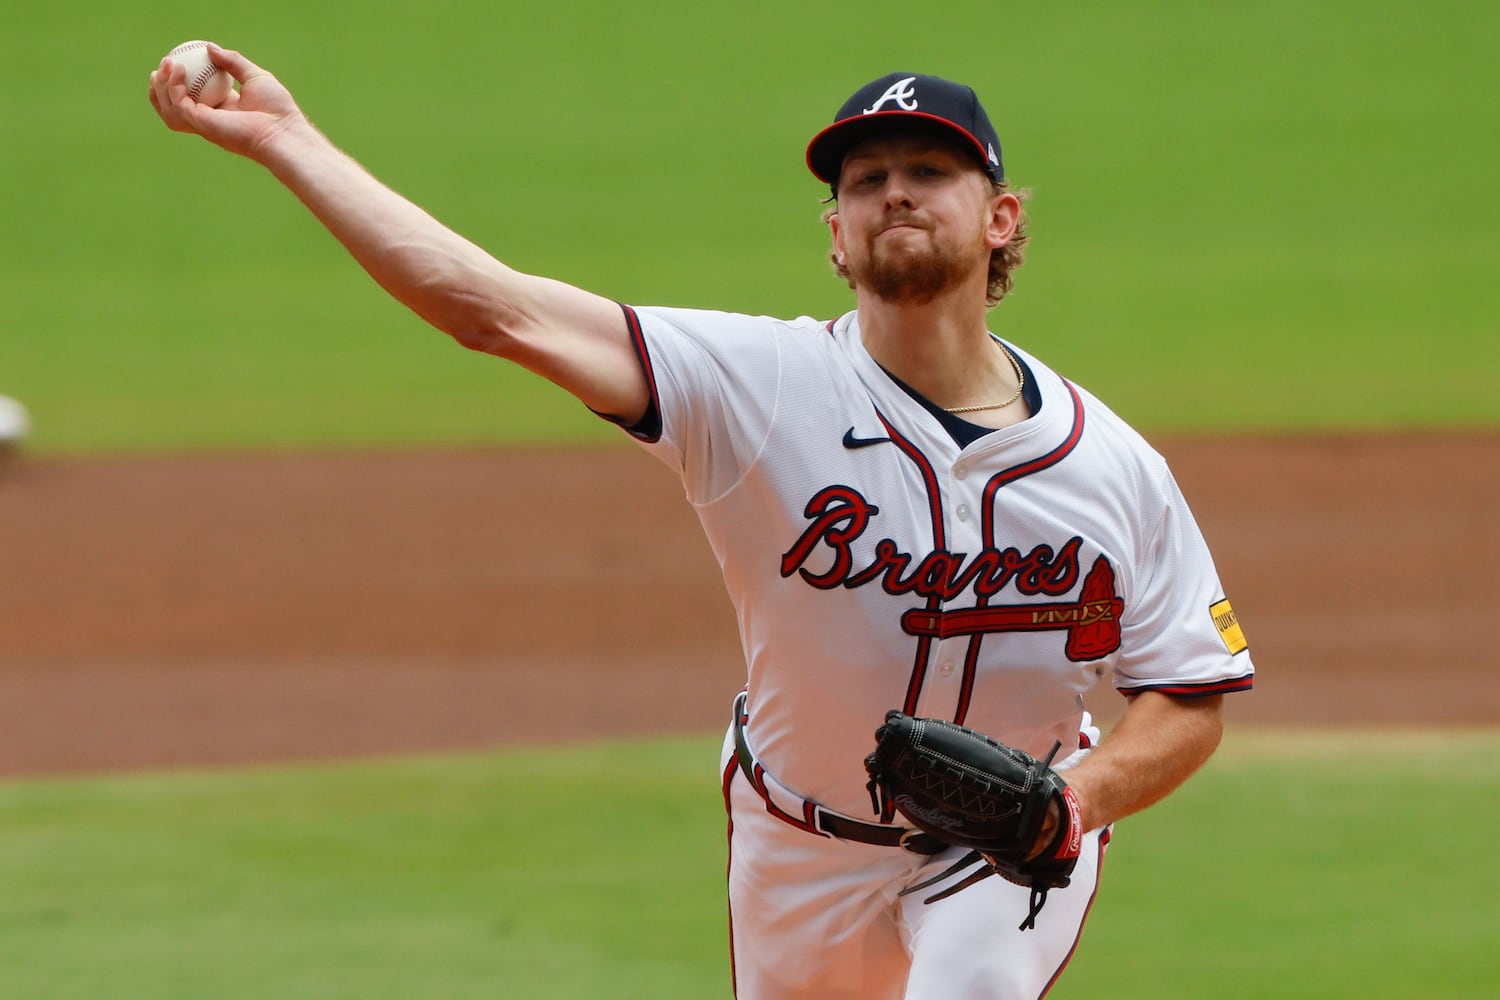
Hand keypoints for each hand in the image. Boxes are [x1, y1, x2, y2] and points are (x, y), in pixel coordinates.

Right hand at [147, 44, 305, 161]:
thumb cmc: (277, 109)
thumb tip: (209, 46)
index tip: (175, 61)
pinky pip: (180, 105)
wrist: (284, 131)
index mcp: (221, 109)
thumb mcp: (255, 76)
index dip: (178, 83)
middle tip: (162, 65)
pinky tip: (178, 70)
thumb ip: (233, 62)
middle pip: (173, 107)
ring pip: (169, 109)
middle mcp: (209, 120)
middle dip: (160, 88)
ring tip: (167, 65)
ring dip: (161, 88)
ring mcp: (204, 125)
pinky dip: (174, 87)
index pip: (192, 98)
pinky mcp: (203, 125)